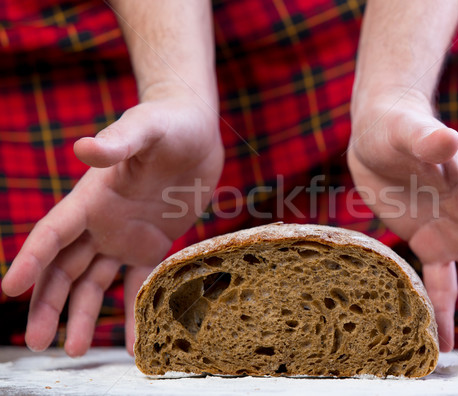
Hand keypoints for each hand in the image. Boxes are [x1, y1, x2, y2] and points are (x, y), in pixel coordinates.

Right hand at [1, 83, 223, 355]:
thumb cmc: (167, 123)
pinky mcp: (154, 244)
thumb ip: (117, 144)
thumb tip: (83, 149)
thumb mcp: (144, 130)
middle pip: (63, 269)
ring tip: (74, 350)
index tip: (8, 289)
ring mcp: (126, 236)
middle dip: (48, 304)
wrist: (196, 131)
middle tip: (37, 341)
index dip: (29, 261)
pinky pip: (140, 284)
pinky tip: (136, 342)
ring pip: (94, 282)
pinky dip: (136, 312)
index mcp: (92, 199)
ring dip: (83, 315)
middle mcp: (102, 223)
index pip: (52, 235)